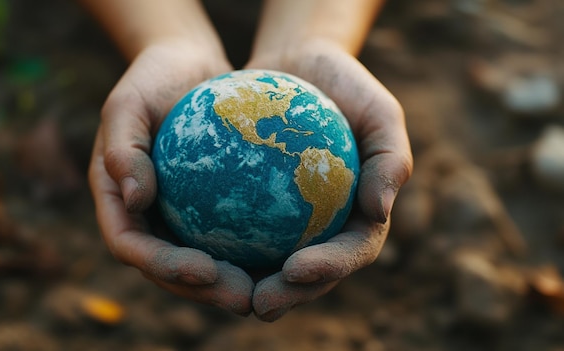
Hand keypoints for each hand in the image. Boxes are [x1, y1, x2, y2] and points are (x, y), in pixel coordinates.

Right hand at [88, 41, 253, 314]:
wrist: (184, 65)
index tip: (205, 270)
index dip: (164, 267)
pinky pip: (228, 230)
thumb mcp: (127, 104)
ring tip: (270, 287)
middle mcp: (144, 215)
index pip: (132, 247)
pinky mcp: (206, 205)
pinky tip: (288, 251)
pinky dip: (251, 246)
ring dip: (231, 280)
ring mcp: (175, 213)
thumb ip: (122, 150)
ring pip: (201, 259)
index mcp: (116, 201)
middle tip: (244, 298)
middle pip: (168, 268)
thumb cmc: (151, 78)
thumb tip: (134, 201)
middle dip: (204, 290)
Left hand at [246, 39, 412, 321]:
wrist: (300, 63)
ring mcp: (292, 220)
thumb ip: (389, 159)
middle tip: (256, 303)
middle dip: (288, 295)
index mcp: (361, 216)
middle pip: (310, 271)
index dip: (328, 269)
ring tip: (218, 288)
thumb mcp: (379, 112)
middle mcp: (327, 225)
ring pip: (270, 261)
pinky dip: (219, 241)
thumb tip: (380, 212)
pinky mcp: (258, 205)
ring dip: (248, 283)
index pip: (351, 252)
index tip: (296, 269)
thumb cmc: (346, 85)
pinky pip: (238, 226)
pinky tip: (191, 248)